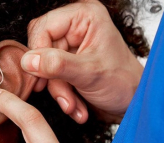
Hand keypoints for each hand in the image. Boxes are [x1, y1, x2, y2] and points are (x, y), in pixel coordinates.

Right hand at [23, 0, 142, 123]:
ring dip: (57, 90)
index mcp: (85, 16)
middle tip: (63, 95)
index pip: (43, 27)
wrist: (134, 103)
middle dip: (51, 77)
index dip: (39, 53)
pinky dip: (61, 93)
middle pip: (42, 47)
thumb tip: (29, 61)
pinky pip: (51, 76)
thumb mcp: (89, 74)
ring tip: (72, 105)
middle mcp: (77, 26)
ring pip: (44, 65)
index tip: (41, 76)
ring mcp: (72, 44)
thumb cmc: (124, 83)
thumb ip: (58, 65)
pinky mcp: (69, 61)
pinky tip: (75, 105)